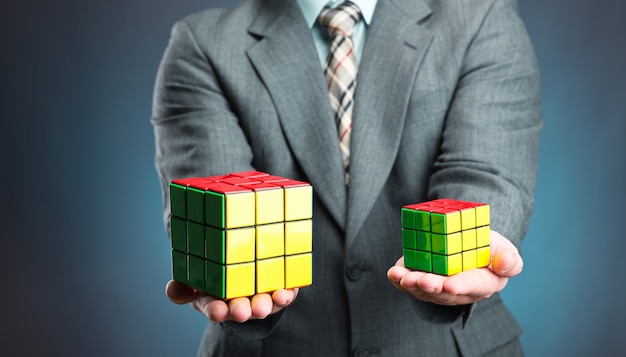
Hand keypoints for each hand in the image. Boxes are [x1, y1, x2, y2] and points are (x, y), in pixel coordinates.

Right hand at [166, 280, 298, 322]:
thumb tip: (172, 291)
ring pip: (263, 303)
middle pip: (240, 308)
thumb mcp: (192, 276)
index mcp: (215, 299)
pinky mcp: (280, 285)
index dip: (215, 310)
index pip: (213, 307)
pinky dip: (286, 295)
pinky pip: (284, 292)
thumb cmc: (211, 270)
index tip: (217, 310)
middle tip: (242, 311)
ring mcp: (260, 294)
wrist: (239, 254)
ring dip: (264, 305)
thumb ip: (181, 285)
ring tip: (265, 304)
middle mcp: (238, 300)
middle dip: (241, 310)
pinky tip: (286, 293)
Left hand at [387, 230, 522, 305]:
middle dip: (431, 286)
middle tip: (422, 281)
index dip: (461, 286)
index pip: (473, 285)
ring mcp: (439, 287)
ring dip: (412, 284)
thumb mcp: (504, 248)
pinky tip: (393, 274)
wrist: (468, 243)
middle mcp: (459, 290)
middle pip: (444, 292)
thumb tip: (503, 264)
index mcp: (484, 283)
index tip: (450, 284)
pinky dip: (399, 279)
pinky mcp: (421, 280)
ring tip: (402, 277)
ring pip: (424, 290)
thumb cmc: (488, 248)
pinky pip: (409, 284)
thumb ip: (508, 259)